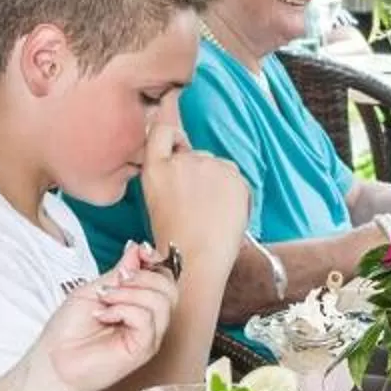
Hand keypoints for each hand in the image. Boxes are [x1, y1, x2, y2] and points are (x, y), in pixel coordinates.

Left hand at [33, 250, 179, 390]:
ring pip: (161, 301)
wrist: (52, 361)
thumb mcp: (93, 289)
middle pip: (169, 287)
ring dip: (129, 293)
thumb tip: (137, 249)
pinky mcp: (143, 349)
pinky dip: (124, 310)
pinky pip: (147, 319)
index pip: (164, 277)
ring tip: (105, 301)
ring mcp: (148, 336)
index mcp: (138, 303)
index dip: (156, 260)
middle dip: (142, 276)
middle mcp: (148, 320)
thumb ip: (118, 271)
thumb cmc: (68, 330)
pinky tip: (104, 316)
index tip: (140, 252)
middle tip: (115, 282)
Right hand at [136, 122, 248, 257]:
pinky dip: (233, 191)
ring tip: (211, 213)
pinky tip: (224, 213)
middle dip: (198, 172)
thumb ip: (168, 175)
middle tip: (197, 204)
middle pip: (195, 154)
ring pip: (217, 165)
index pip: (162, 131)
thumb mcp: (156, 199)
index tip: (179, 144)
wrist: (196, 258)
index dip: (173, 136)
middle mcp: (181, 161)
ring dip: (217, 181)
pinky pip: (234, 177)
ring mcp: (209, 166)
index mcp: (155, 169)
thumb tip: (185, 159)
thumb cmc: (175, 239)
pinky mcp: (233, 175)